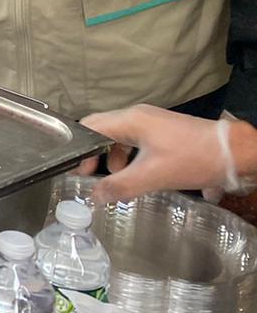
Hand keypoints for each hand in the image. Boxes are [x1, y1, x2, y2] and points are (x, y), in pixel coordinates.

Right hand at [79, 104, 251, 202]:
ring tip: (118, 180)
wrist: (234, 152)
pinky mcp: (165, 131)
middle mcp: (138, 116)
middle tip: (92, 176)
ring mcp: (153, 122)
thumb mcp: (153, 176)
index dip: (79, 149)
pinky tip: (139, 174)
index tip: (79, 171)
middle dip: (95, 154)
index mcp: (130, 120)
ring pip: (121, 137)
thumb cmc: (193, 159)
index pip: (90, 127)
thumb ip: (120, 186)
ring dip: (114, 158)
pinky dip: (131, 157)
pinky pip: (137, 140)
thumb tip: (95, 196)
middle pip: (103, 131)